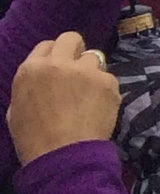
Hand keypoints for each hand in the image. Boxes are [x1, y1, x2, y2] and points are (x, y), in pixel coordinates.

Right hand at [10, 35, 118, 164]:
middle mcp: (58, 64)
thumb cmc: (33, 138)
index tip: (58, 67)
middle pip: (71, 39)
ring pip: (94, 58)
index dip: (54, 56)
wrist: (63, 155)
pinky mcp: (108, 82)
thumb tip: (42, 79)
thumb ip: (30, 86)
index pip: (47, 45)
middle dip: (75, 50)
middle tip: (76, 70)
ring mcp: (86, 71)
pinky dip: (105, 89)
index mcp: (31, 69)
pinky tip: (98, 107)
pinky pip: (108, 78)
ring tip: (88, 95)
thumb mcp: (17, 109)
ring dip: (91, 72)